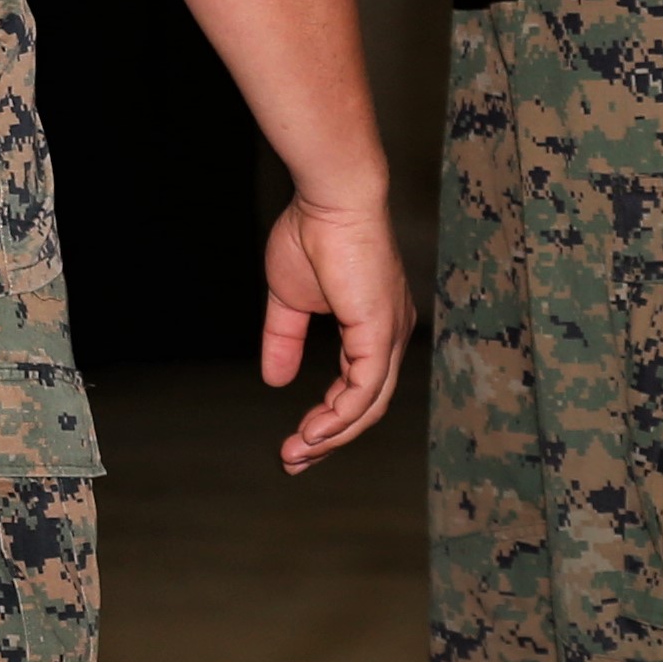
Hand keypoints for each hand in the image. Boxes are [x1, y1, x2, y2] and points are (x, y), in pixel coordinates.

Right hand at [260, 194, 413, 471]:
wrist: (328, 200)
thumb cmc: (311, 234)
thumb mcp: (288, 299)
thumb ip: (284, 340)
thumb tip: (273, 379)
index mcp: (372, 328)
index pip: (357, 388)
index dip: (327, 418)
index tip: (295, 441)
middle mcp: (389, 338)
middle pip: (366, 407)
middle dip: (330, 440)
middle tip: (293, 461)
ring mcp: (389, 337)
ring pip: (368, 406)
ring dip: (331, 435)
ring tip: (296, 452)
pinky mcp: (379, 333)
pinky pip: (364, 390)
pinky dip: (340, 416)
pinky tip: (314, 432)